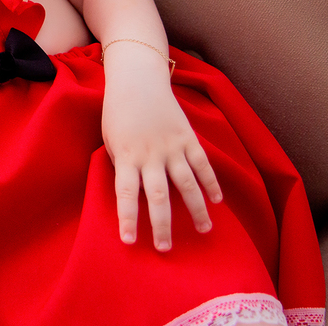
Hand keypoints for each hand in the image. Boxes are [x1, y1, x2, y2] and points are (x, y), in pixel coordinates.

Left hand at [101, 48, 221, 251]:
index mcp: (126, 155)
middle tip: (165, 248)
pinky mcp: (188, 138)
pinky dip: (211, 183)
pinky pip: (202, 164)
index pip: (126, 193)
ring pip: (187, 184)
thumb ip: (122, 165)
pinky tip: (217, 201)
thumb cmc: (118, 112)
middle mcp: (150, 154)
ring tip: (203, 231)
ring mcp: (172, 146)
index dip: (127, 218)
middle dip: (161, 225)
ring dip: (195, 210)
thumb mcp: (110, 140)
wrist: (137, 80)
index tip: (129, 241)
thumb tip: (134, 191)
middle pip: (158, 196)